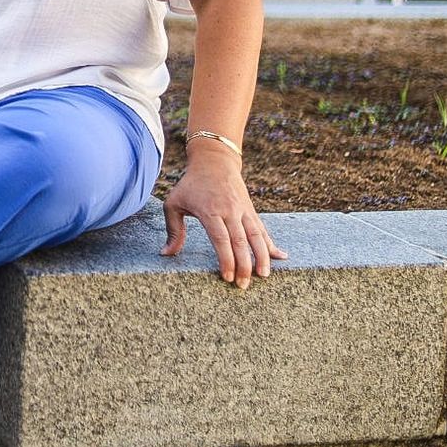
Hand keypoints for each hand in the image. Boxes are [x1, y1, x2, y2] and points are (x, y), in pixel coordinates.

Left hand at [160, 142, 286, 287]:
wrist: (214, 161)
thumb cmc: (190, 185)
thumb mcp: (174, 203)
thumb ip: (172, 229)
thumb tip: (165, 253)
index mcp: (210, 210)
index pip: (221, 239)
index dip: (226, 259)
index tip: (227, 277)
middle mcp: (229, 210)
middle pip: (240, 241)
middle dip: (244, 265)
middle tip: (243, 286)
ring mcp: (243, 210)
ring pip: (256, 235)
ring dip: (262, 257)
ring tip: (264, 276)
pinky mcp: (251, 210)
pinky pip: (262, 229)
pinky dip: (271, 244)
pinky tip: (281, 257)